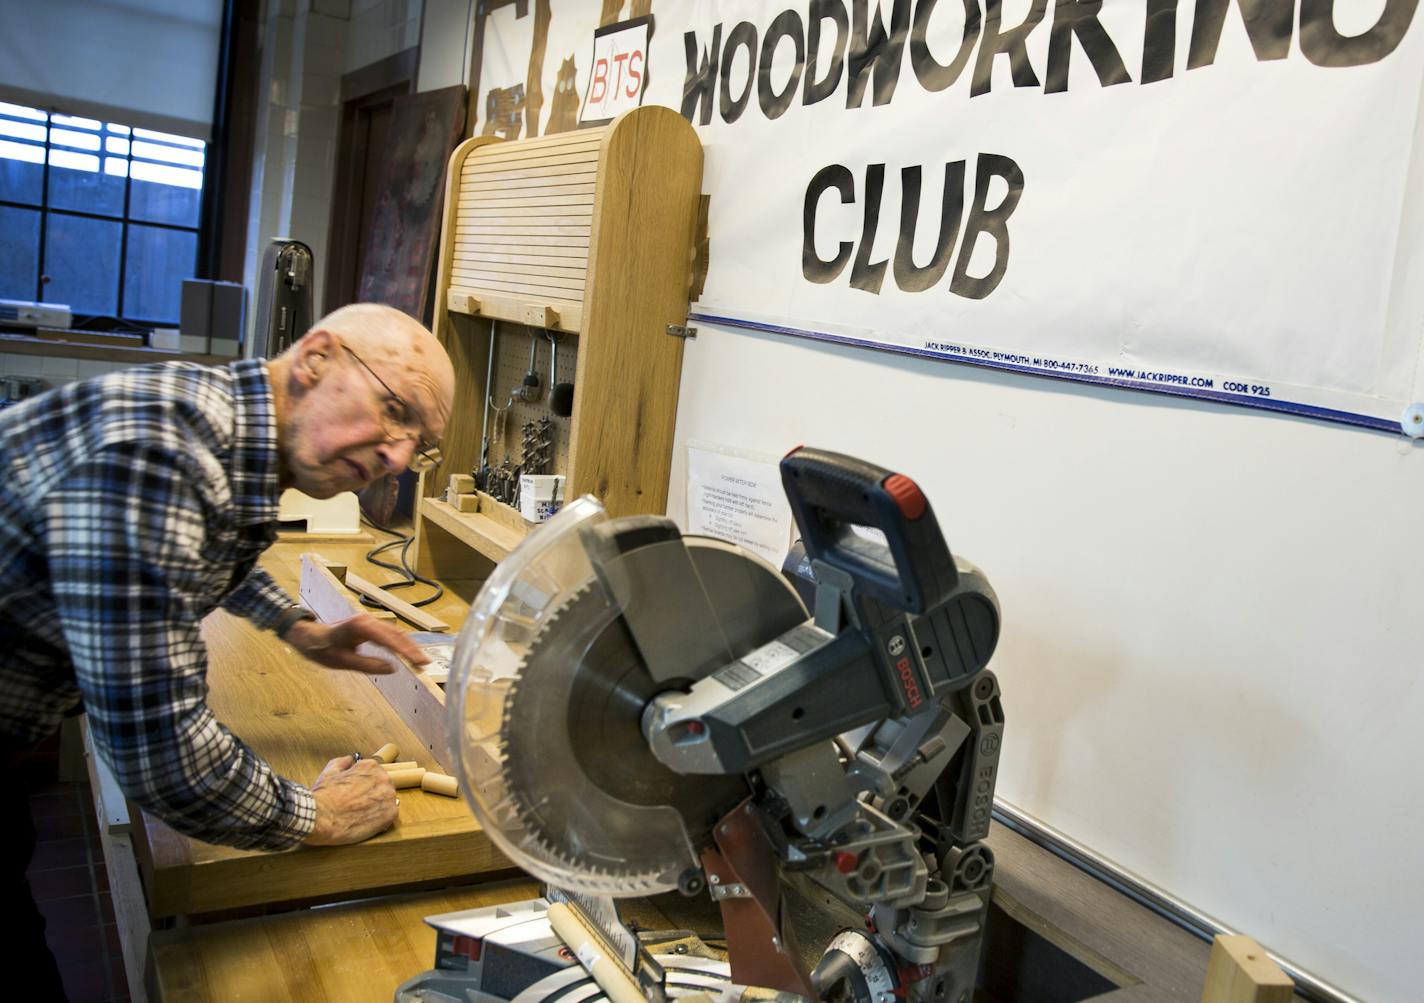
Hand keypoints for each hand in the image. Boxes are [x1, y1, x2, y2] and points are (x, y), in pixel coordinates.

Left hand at [284, 614, 430, 674]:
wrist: (308, 636)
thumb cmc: (321, 649)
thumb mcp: (342, 661)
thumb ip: (368, 665)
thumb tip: (392, 668)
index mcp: (360, 627)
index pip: (388, 639)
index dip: (405, 651)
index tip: (417, 662)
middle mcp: (368, 619)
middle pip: (396, 634)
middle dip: (412, 649)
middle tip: (425, 664)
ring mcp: (370, 620)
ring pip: (395, 632)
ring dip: (409, 646)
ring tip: (421, 661)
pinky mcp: (370, 625)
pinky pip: (389, 633)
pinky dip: (401, 643)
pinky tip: (409, 653)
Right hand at [303, 755, 398, 845]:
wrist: (321, 818)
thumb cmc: (323, 796)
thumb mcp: (330, 772)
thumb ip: (342, 762)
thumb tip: (349, 759)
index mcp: (371, 766)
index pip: (375, 774)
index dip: (365, 785)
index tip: (357, 793)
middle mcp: (383, 778)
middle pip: (383, 787)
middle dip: (373, 795)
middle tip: (358, 805)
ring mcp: (389, 796)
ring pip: (387, 801)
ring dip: (377, 807)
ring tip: (361, 815)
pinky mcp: (390, 814)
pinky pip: (390, 815)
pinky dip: (381, 820)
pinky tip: (366, 822)